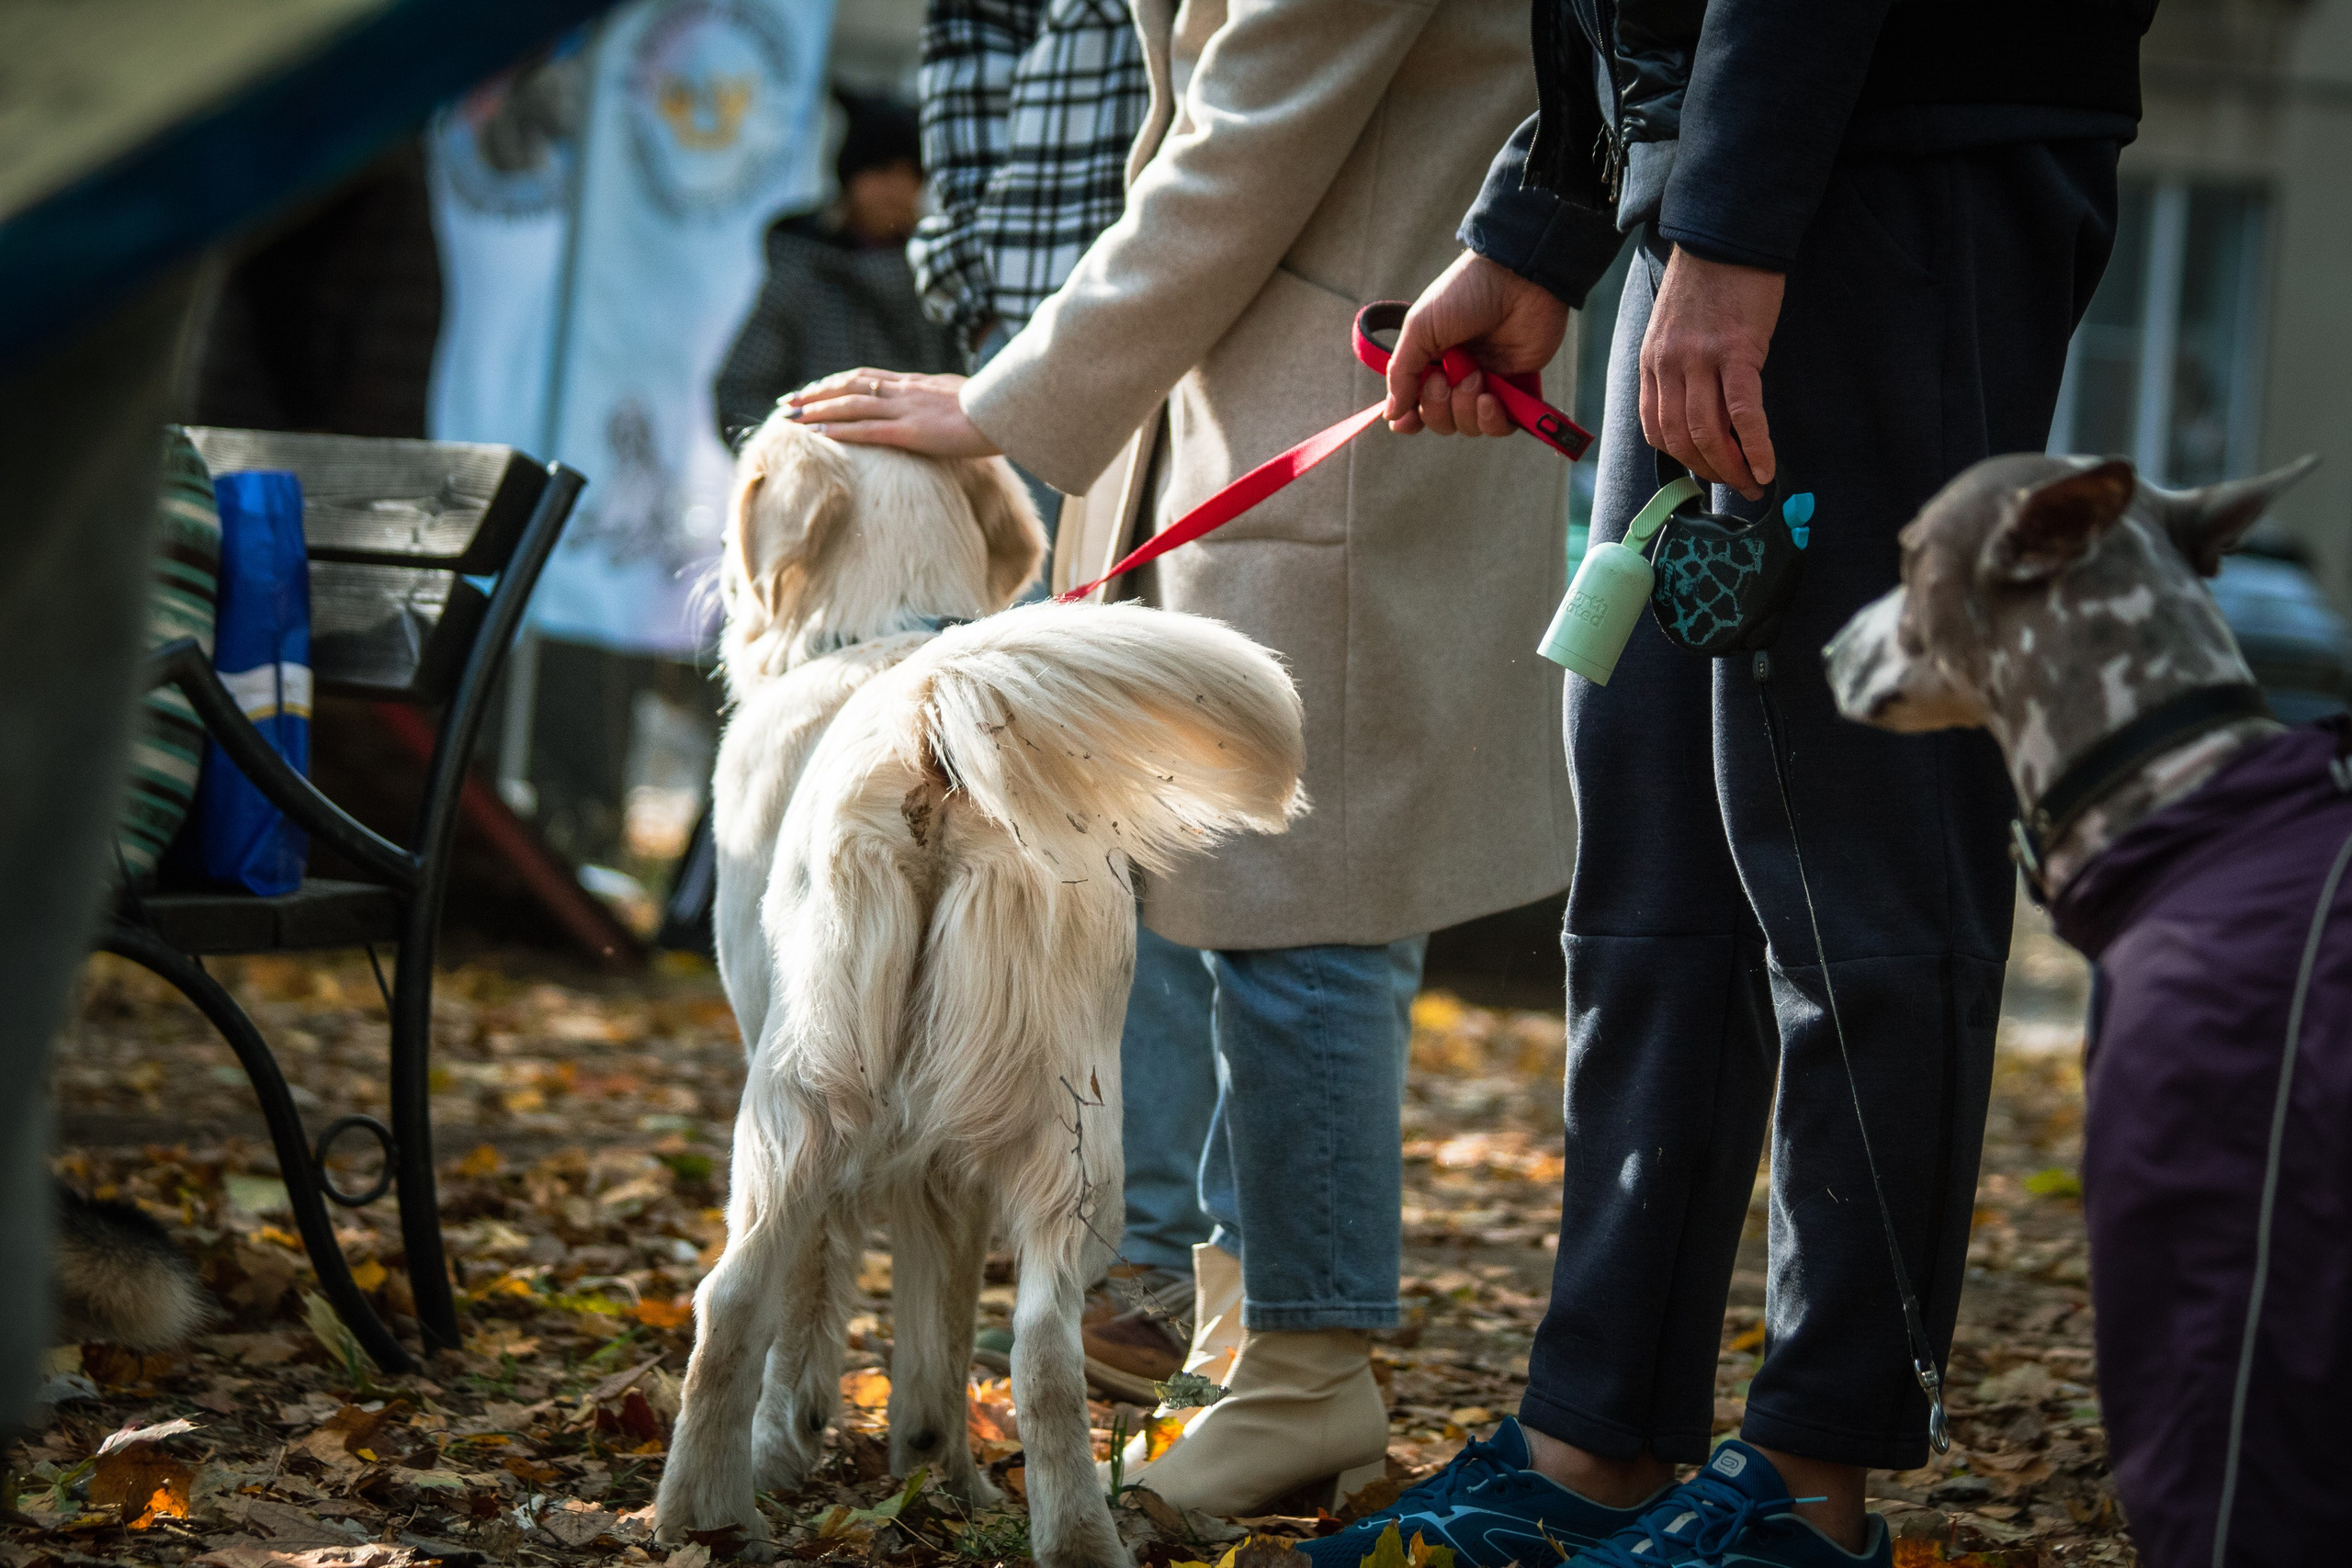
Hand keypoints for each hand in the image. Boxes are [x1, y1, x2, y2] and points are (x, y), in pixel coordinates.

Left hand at [784, 370, 999, 456]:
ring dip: (817, 411)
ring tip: (791, 417)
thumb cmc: (994, 409)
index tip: (813, 389)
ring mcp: (906, 410)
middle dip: (815, 394)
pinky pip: (867, 430)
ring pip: (850, 405)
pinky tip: (818, 436)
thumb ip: (943, 399)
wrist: (1009, 412)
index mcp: (915, 384)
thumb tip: (940, 407)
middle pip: (849, 386)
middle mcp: (904, 391)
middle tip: (788, 402)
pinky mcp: (911, 432)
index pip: (866, 378)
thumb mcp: (963, 397)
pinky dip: (839, 432)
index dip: (835, 382)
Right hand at [1384, 251, 1568, 435]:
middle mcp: (1457, 376)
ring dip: (1467, 409)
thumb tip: (1390, 415)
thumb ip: (1401, 373)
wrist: (1517, 278)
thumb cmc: (1465, 293)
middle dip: (1439, 406)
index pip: (1415, 405)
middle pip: (1440, 421)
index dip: (1410, 419)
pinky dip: (1493, 420)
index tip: (1408, 420)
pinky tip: (1490, 399)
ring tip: (1476, 376)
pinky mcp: (1516, 388)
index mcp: (1431, 360)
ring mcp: (1488, 383)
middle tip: (1446, 378)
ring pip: (1469, 426)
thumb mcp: (1420, 328)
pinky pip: (1501, 426)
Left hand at [1639, 246, 1782, 498]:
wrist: (1729, 233)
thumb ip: (1678, 368)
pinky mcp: (1737, 350)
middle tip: (1737, 487)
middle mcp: (1669, 364)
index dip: (1681, 458)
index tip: (1705, 472)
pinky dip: (1755, 445)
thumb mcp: (1675, 328)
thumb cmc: (1709, 281)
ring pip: (1708, 430)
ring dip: (1731, 466)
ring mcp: (1701, 358)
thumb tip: (1698, 412)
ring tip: (1752, 483)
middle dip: (1709, 470)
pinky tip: (1767, 465)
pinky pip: (1743, 411)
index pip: (1655, 428)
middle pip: (1681, 437)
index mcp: (1652, 361)